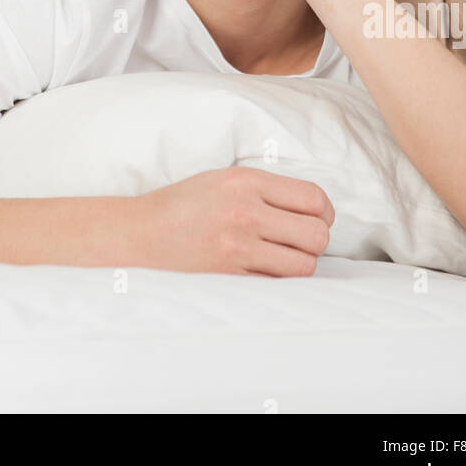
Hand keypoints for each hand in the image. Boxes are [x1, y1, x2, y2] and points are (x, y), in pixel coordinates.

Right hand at [137, 166, 334, 275]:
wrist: (142, 234)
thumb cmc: (187, 204)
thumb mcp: (225, 179)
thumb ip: (268, 190)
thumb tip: (316, 210)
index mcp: (246, 182)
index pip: (314, 198)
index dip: (324, 213)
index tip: (317, 218)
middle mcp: (244, 212)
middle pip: (316, 235)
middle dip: (316, 241)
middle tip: (300, 241)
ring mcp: (236, 248)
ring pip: (303, 266)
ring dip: (299, 264)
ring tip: (283, 258)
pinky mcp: (229, 278)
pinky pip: (276, 286)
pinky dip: (277, 281)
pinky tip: (263, 271)